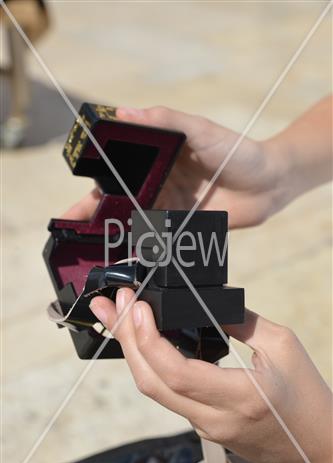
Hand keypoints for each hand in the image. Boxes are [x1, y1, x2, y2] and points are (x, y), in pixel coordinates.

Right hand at [62, 106, 286, 227]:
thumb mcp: (200, 129)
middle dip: (95, 216)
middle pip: (120, 201)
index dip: (94, 185)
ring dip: (115, 235)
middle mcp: (158, 183)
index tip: (74, 200)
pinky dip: (143, 247)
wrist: (269, 183)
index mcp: (157, 158)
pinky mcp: (185, 226)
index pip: (117, 171)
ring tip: (93, 249)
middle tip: (74, 232)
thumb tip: (123, 112)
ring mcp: (170, 207)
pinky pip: (159, 238)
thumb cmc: (237, 150)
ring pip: (136, 222)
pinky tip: (127, 257)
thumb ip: (164, 121)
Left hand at [90, 288, 332, 462]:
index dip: (149, 340)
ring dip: (131, 350)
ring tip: (115, 318)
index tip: (137, 307)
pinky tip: (140, 341)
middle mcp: (215, 419)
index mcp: (240, 397)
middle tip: (111, 305)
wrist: (317, 445)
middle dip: (125, 339)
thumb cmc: (306, 394)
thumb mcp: (282, 346)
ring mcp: (205, 427)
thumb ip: (241, 321)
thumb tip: (206, 300)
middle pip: (151, 383)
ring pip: (153, 390)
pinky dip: (148, 364)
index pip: (177, 374)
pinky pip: (166, 394)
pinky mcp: (203, 427)